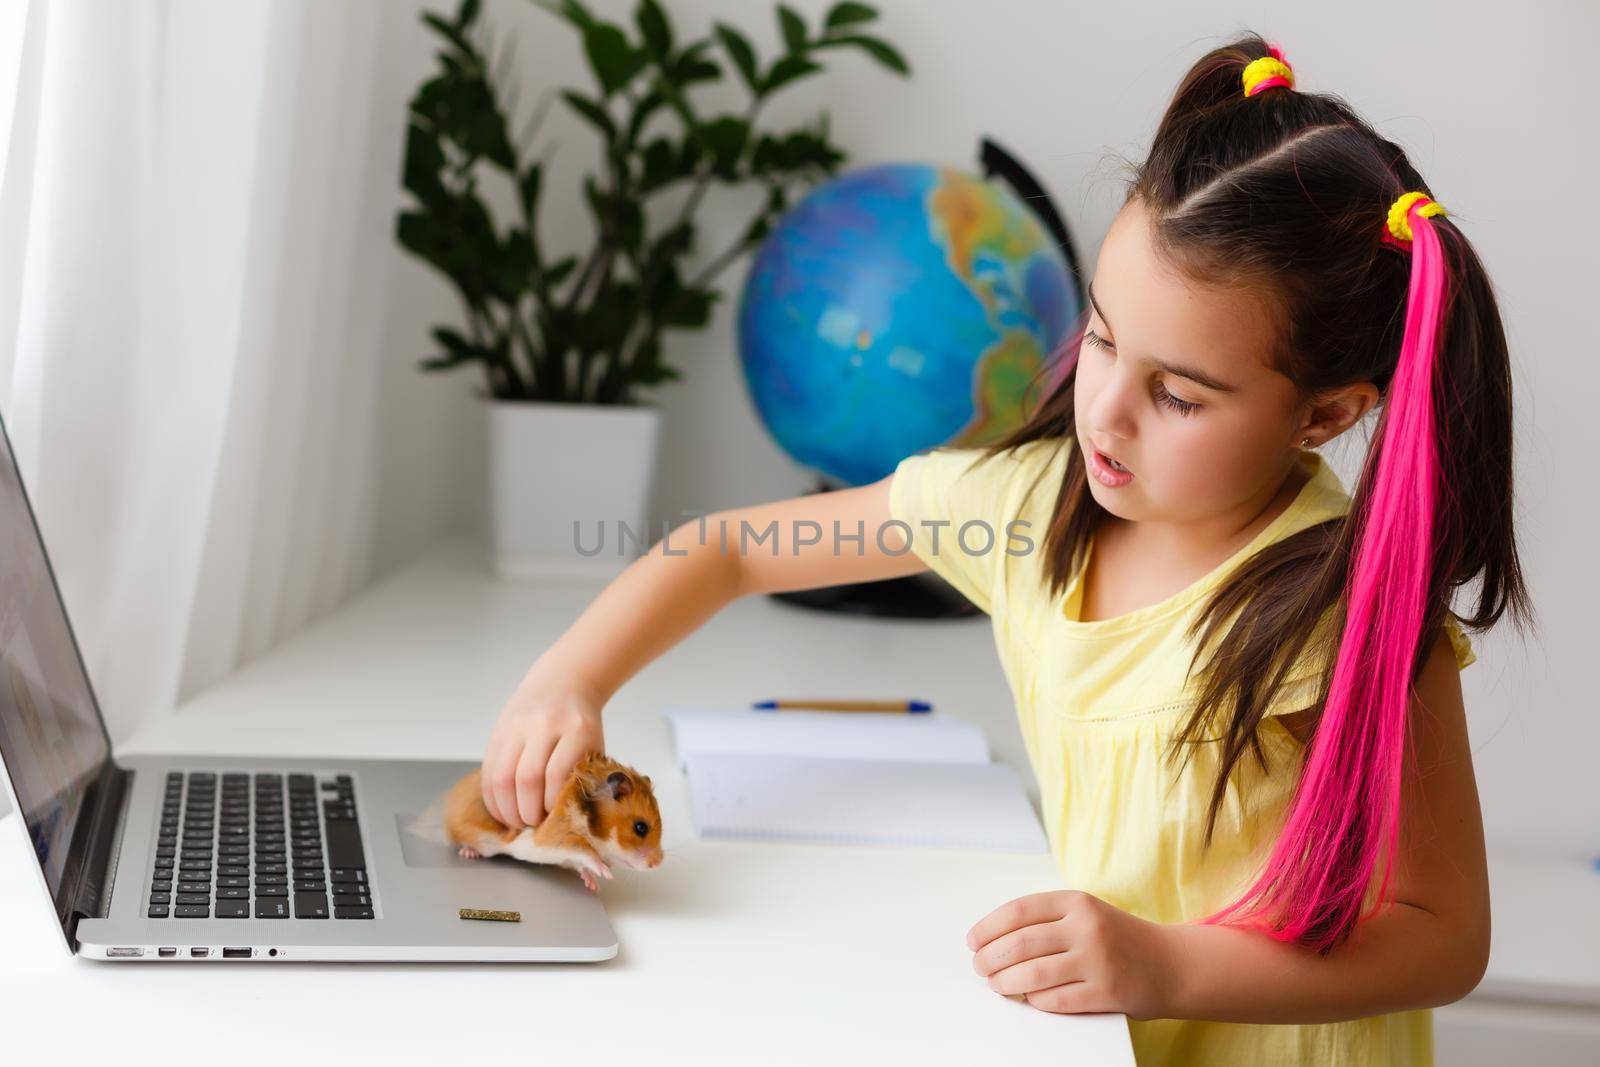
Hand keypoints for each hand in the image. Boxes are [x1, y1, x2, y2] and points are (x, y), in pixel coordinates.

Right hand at [480, 672, 604, 829]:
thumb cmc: (580, 725)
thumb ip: (581, 776)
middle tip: (532, 825)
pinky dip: (492, 796)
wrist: (562, 684)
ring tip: (516, 822)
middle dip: (527, 812)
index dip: (551, 804)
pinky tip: (501, 809)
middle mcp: (544, 725)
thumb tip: (565, 820)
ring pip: (502, 776)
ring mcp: (517, 726)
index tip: (554, 818)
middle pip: (527, 778)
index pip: (558, 774)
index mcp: (576, 729)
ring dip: (506, 808)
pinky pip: (488, 770)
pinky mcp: (498, 731)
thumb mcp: (592, 744)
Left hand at [966, 889, 1179, 1020]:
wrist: (1172, 964)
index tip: (974, 941)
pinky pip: (1056, 1000)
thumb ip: (1048, 920)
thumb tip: (995, 938)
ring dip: (1005, 983)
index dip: (988, 927)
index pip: (1018, 911)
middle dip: (990, 958)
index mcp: (1077, 902)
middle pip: (1019, 943)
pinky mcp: (1107, 993)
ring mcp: (1098, 961)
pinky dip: (1035, 1001)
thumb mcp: (1087, 913)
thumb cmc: (1120, 939)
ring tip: (997, 985)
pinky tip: (1029, 998)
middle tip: (980, 967)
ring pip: (1033, 974)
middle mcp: (1087, 927)